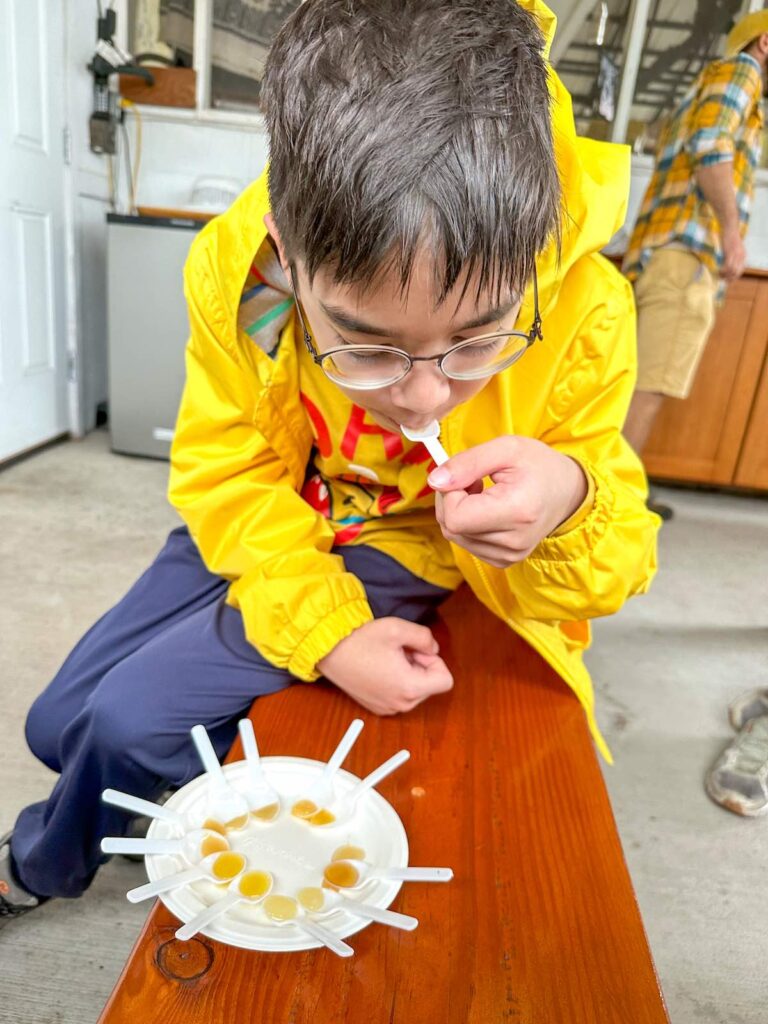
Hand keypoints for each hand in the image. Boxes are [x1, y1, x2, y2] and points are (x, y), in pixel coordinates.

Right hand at [317, 617, 453, 715]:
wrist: (328, 650)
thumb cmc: (360, 640)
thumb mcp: (399, 628)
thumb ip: (426, 637)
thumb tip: (433, 649)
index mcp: (409, 688)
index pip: (446, 681)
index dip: (435, 662)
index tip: (416, 651)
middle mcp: (400, 704)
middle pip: (431, 685)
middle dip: (421, 666)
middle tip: (399, 651)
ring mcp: (388, 708)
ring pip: (416, 690)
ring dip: (409, 673)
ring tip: (388, 658)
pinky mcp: (377, 707)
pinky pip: (400, 695)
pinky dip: (396, 681)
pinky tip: (380, 667)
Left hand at [428, 436, 588, 568]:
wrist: (568, 492)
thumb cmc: (539, 465)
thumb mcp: (505, 448)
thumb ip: (466, 463)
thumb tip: (434, 481)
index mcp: (517, 511)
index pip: (455, 517)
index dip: (450, 494)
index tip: (467, 477)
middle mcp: (513, 541)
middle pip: (451, 528)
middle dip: (451, 500)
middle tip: (473, 480)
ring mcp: (509, 555)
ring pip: (455, 536)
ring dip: (459, 512)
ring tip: (484, 494)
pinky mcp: (504, 560)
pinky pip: (467, 543)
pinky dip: (468, 525)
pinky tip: (487, 510)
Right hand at [721, 225, 746, 281]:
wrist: (730, 228)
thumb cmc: (730, 237)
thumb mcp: (734, 249)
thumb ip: (733, 256)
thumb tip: (728, 265)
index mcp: (743, 256)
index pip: (740, 271)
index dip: (734, 278)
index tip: (727, 281)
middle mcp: (741, 256)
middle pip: (736, 272)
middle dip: (729, 278)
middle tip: (722, 279)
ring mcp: (736, 255)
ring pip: (732, 270)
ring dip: (725, 275)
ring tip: (719, 275)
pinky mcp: (730, 253)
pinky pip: (727, 266)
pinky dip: (723, 270)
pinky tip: (719, 271)